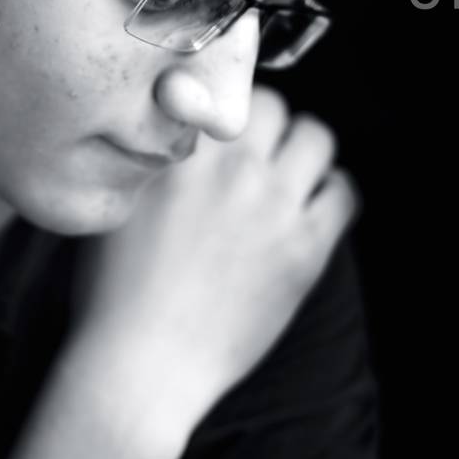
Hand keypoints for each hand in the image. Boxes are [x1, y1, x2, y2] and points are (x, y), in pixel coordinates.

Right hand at [68, 85, 359, 411]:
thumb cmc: (115, 296)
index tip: (227, 130)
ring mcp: (273, 206)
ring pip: (316, 138)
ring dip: (304, 152)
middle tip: (260, 154)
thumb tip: (175, 137)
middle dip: (268, 127)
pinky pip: (343, 192)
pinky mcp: (306, 247)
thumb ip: (152, 163)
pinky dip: (332, 192)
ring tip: (291, 176)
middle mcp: (232, 170)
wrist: (141, 366)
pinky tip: (315, 207)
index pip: (222, 92)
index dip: (227, 111)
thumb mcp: (118, 208)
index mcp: (180, 156)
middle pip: (274, 107)